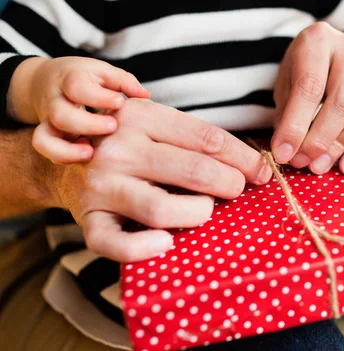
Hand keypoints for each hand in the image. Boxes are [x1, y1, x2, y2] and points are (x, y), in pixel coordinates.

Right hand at [11, 57, 149, 163]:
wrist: (45, 80)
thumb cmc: (84, 77)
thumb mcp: (103, 72)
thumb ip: (124, 81)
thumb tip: (146, 95)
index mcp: (70, 79)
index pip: (77, 86)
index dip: (98, 97)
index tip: (120, 103)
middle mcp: (56, 100)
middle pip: (61, 114)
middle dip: (88, 124)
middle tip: (113, 127)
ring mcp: (48, 119)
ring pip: (45, 136)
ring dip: (69, 148)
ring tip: (91, 152)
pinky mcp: (47, 134)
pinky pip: (45, 148)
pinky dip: (62, 156)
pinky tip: (86, 154)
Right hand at [50, 98, 271, 261]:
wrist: (60, 161)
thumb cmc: (125, 144)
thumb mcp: (154, 124)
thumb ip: (196, 138)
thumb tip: (254, 166)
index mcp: (140, 117)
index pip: (208, 139)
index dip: (244, 158)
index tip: (261, 170)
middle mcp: (118, 148)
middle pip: (194, 172)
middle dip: (230, 184)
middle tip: (236, 190)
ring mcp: (101, 186)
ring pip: (164, 208)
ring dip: (199, 213)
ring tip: (204, 209)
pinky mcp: (88, 220)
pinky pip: (118, 244)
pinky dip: (146, 249)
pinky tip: (168, 242)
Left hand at [271, 22, 343, 175]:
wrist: (328, 53)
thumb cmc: (301, 70)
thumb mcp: (285, 84)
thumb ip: (287, 114)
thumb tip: (288, 152)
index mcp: (318, 40)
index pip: (310, 86)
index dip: (296, 125)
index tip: (282, 153)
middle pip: (343, 101)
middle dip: (320, 138)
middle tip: (303, 162)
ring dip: (343, 145)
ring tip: (320, 165)